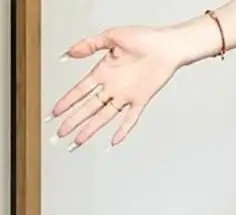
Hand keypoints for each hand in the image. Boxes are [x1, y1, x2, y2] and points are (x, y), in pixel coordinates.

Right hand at [48, 26, 188, 149]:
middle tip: (60, 133)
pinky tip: (113, 142)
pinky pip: (131, 119)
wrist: (166, 47)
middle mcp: (112, 87)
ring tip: (78, 141)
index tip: (54, 113)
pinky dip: (122, 131)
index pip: (79, 91)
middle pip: (88, 108)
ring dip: (90, 129)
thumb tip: (68, 54)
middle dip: (73, 121)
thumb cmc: (142, 39)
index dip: (66, 102)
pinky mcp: (141, 101)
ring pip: (104, 117)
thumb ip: (89, 45)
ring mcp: (126, 96)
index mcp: (102, 72)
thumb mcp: (111, 37)